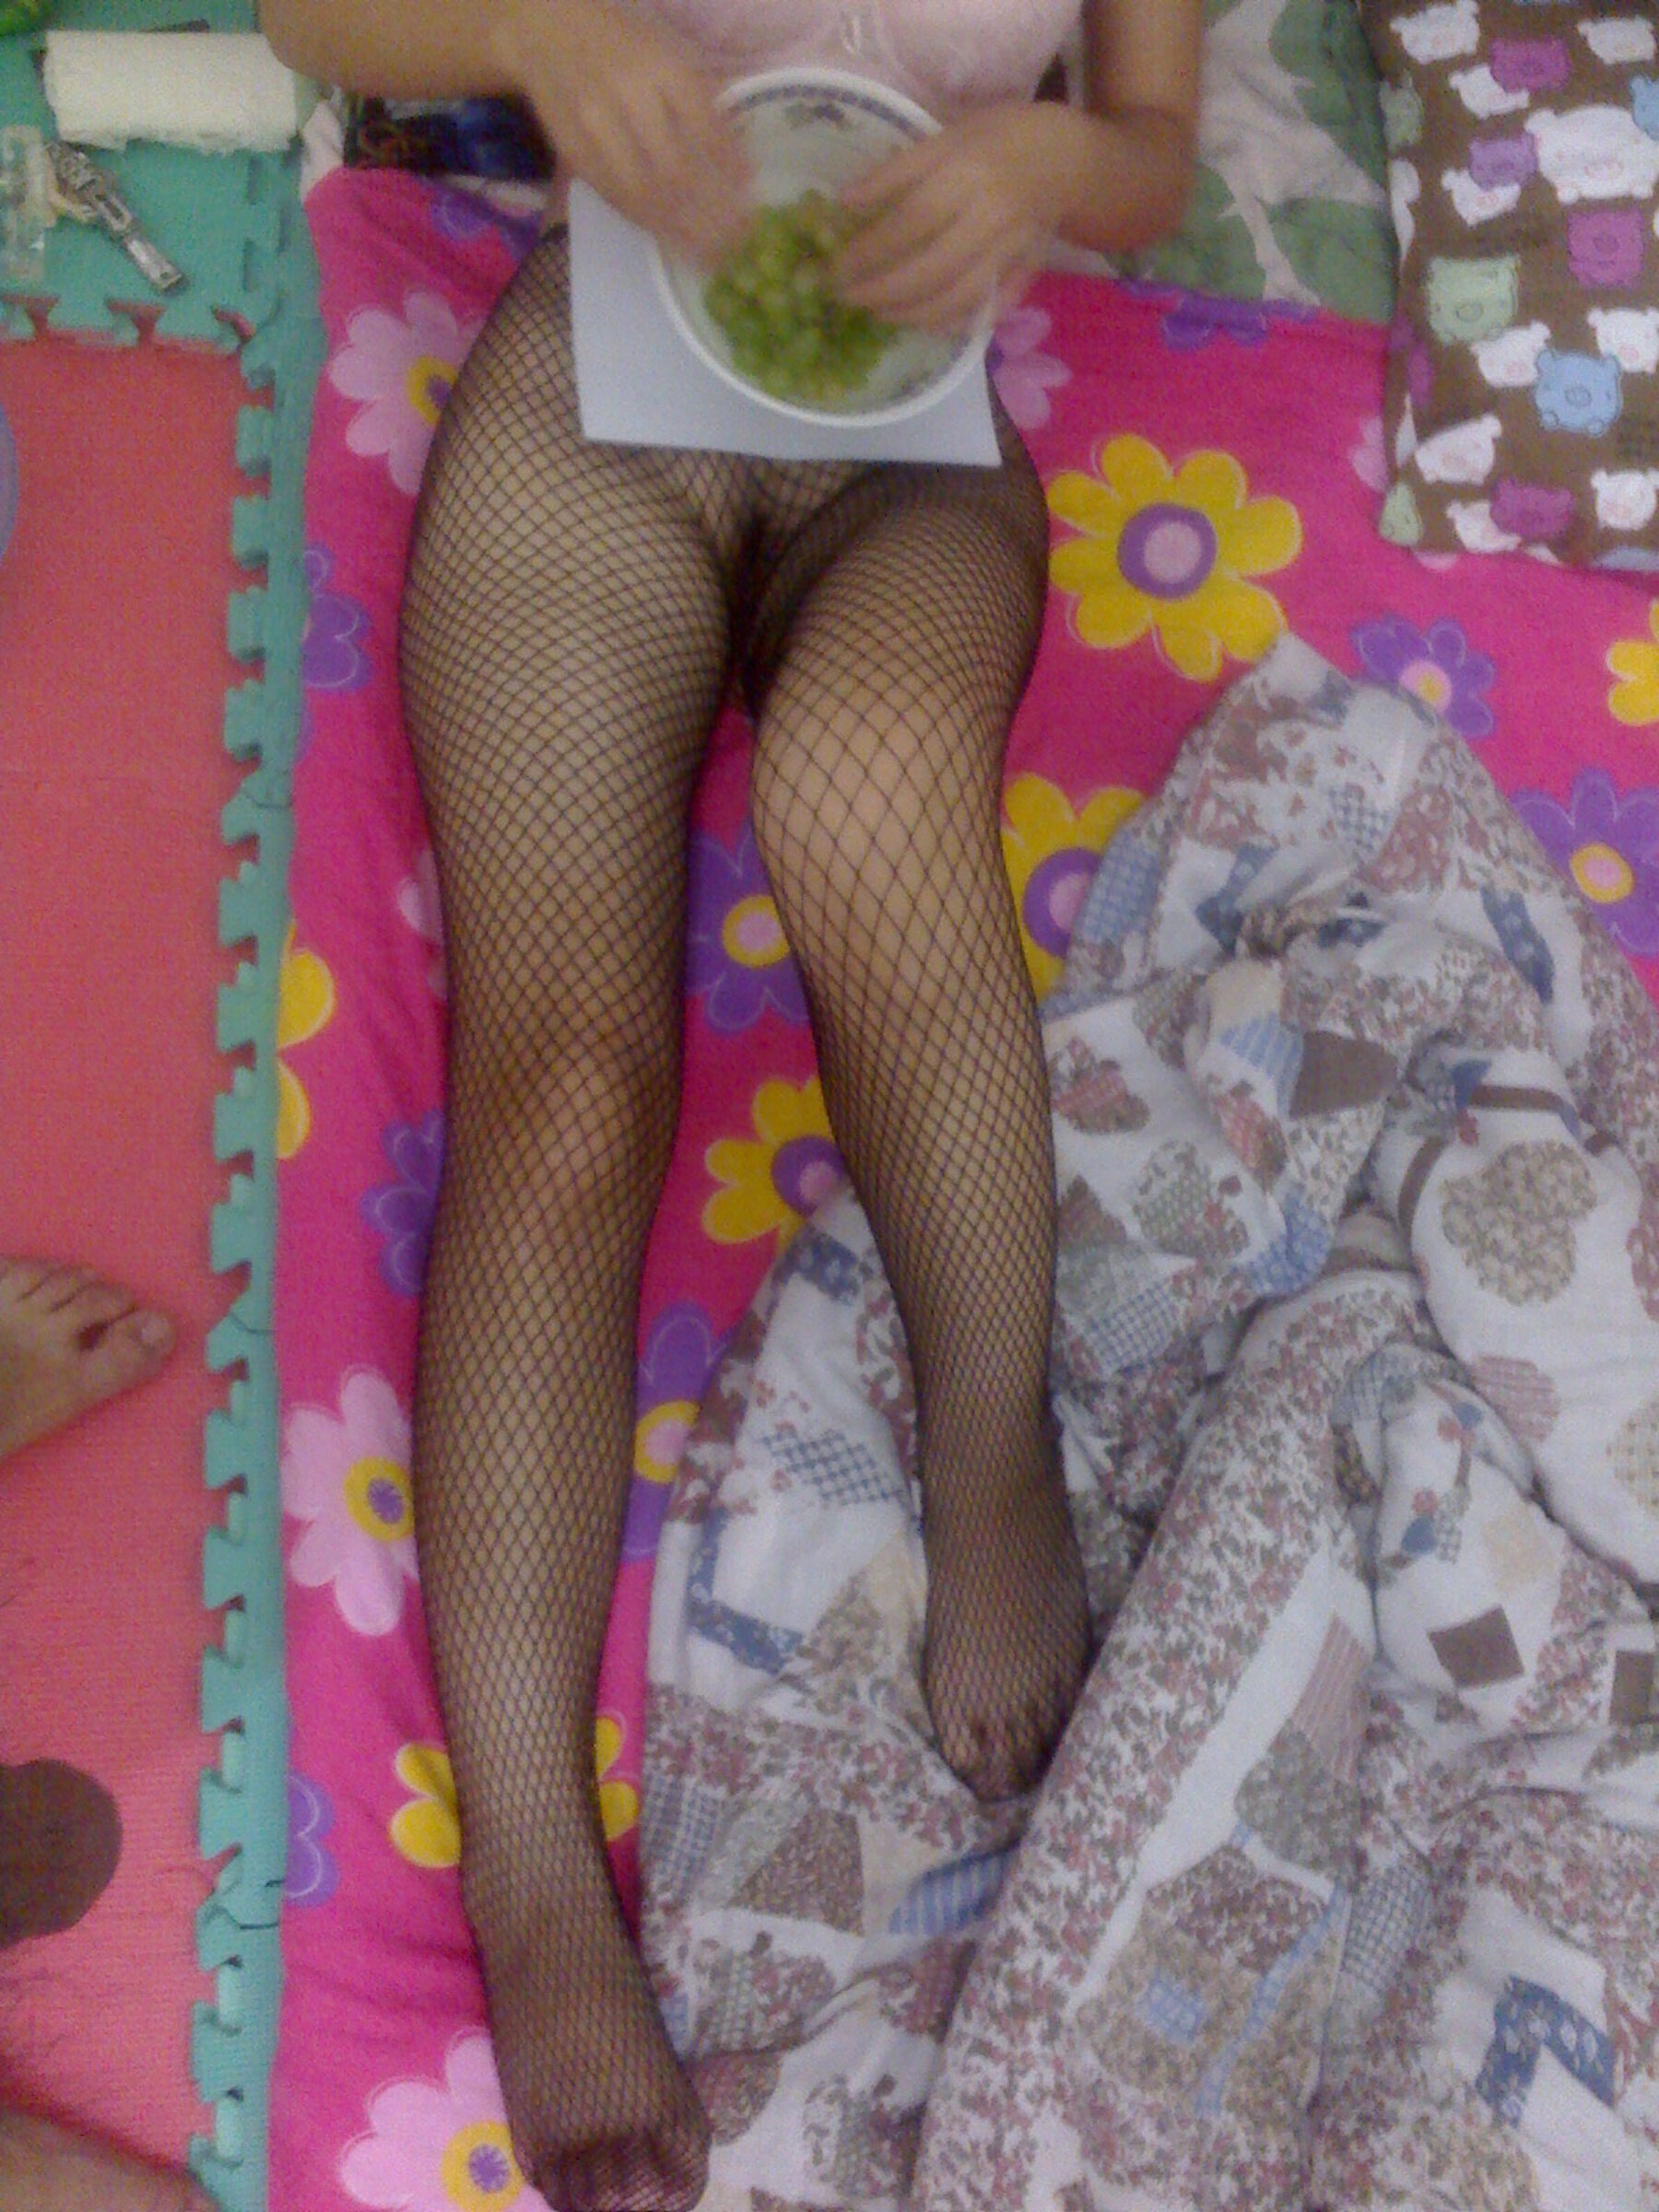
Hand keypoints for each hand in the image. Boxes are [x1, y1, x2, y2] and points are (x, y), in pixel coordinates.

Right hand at [495, 0, 749, 259]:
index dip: (729, 175)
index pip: (705, 130)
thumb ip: (703, 103)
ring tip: (709, 257)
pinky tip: (672, 241)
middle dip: (710, 216)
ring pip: (644, 193)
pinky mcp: (575, 153)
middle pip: (676, 171)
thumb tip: (739, 165)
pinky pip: (616, 198)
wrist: (546, 33)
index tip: (751, 204)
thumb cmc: (623, 45)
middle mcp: (628, 98)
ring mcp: (596, 129)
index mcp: (662, 68)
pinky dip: (648, 223)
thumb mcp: (670, 55)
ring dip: (681, 232)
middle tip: (735, 244)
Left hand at [835, 103, 1076, 332]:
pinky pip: (992, 309)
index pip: (910, 222)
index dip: (869, 250)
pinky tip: (929, 324)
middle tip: (849, 298)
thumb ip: (897, 171)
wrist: (1069, 158)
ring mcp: (1013, 250)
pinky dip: (959, 324)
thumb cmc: (999, 138)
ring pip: (959, 297)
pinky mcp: (1028, 272)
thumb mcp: (948, 137)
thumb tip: (844, 202)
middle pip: (931, 269)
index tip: (836, 268)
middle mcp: (992, 216)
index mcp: (969, 173)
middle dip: (883, 291)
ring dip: (913, 315)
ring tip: (880, 312)